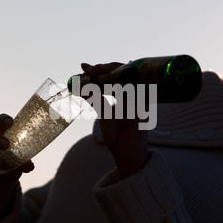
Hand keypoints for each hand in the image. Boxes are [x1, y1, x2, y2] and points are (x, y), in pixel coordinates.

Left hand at [81, 63, 149, 177]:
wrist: (126, 156)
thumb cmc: (117, 136)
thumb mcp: (103, 114)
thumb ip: (95, 99)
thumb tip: (81, 86)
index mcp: (125, 94)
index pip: (114, 74)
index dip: (100, 68)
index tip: (83, 66)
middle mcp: (133, 94)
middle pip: (122, 71)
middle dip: (103, 68)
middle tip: (86, 71)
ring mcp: (138, 100)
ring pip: (128, 78)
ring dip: (109, 74)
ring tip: (91, 75)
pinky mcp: (141, 109)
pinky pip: (134, 93)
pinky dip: (121, 87)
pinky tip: (108, 84)